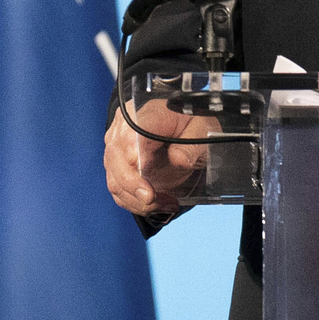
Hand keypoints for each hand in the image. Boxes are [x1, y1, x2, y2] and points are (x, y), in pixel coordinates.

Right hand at [103, 93, 209, 222]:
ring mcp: (119, 148)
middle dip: (132, 185)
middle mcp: (126, 128)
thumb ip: (191, 145)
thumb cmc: (193, 126)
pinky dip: (135, 203)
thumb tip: (178, 158)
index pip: (131, 133)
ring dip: (137, 200)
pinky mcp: (119, 167)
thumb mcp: (203, 131)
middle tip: (152, 200)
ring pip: (115, 179)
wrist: (188, 133)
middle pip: (115, 158)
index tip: (144, 178)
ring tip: (166, 204)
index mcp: (147, 114)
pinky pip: (118, 190)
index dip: (133, 155)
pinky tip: (158, 205)